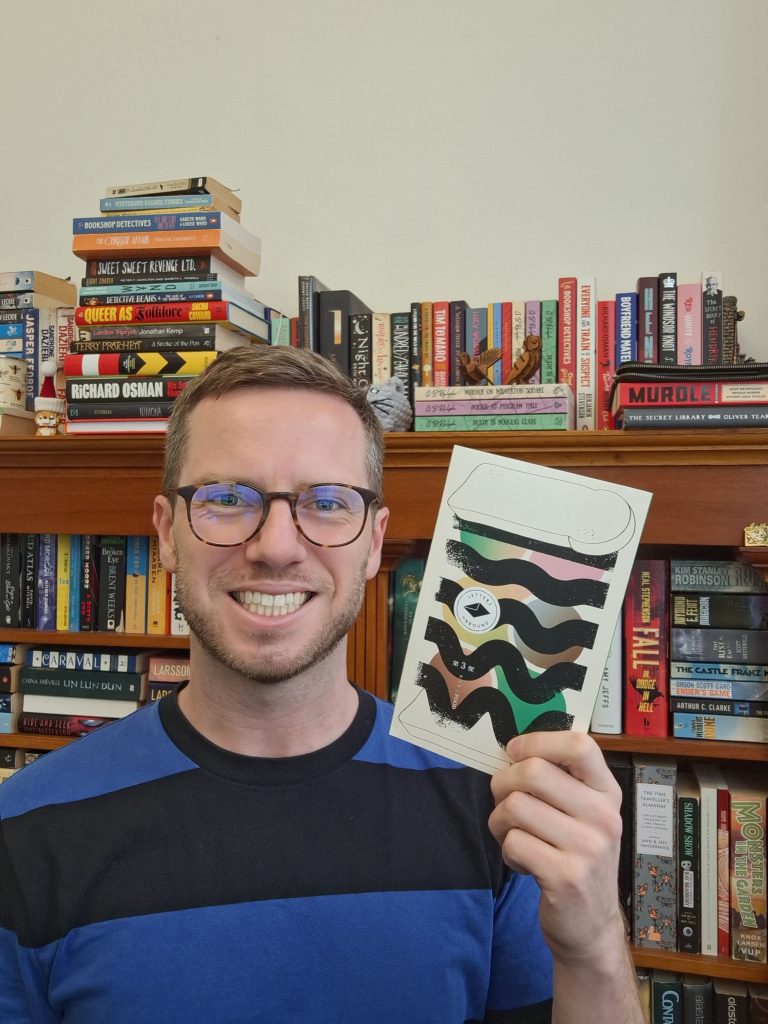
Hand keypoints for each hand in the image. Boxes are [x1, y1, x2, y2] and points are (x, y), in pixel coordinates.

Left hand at [488, 731, 624, 964]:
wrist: (591, 925)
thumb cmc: (576, 857)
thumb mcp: (583, 814)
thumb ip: (559, 780)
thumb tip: (514, 749)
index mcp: (607, 792)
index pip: (579, 744)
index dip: (537, 741)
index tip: (516, 753)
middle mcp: (603, 816)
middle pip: (533, 771)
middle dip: (502, 783)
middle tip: (505, 802)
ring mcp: (588, 848)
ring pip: (515, 806)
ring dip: (499, 820)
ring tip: (512, 835)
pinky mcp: (566, 877)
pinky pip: (514, 842)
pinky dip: (507, 850)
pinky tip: (522, 862)